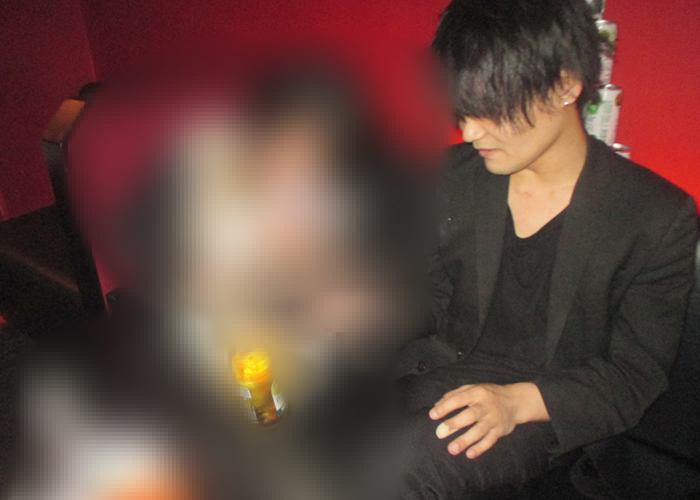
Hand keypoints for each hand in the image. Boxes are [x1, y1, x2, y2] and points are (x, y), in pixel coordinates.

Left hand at [429, 382, 548, 458]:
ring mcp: (494, 419)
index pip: (459, 399)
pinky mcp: (500, 431)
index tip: (432, 415)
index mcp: (477, 393)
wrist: (516, 401)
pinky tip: (469, 454)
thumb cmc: (488, 394)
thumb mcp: (472, 388)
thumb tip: (436, 406)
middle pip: (470, 415)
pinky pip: (490, 441)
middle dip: (454, 424)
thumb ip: (454, 395)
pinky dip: (480, 448)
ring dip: (465, 440)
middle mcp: (486, 406)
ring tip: (451, 449)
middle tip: (439, 433)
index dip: (445, 406)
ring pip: (479, 431)